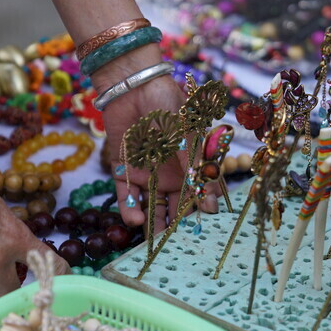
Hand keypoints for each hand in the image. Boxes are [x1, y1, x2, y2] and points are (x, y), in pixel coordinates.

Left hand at [95, 46, 218, 232]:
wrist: (135, 86)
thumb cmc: (169, 106)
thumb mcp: (188, 137)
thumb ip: (195, 169)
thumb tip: (209, 203)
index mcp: (189, 165)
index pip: (197, 193)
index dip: (201, 208)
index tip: (205, 223)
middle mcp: (169, 173)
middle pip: (174, 206)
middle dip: (175, 225)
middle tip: (176, 244)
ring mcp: (145, 173)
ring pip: (150, 207)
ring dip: (151, 224)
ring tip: (152, 241)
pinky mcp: (121, 170)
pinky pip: (125, 196)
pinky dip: (129, 210)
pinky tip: (135, 222)